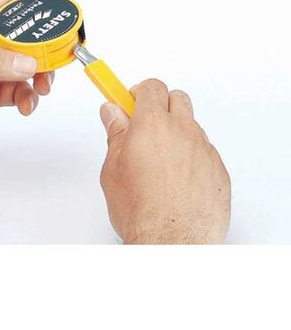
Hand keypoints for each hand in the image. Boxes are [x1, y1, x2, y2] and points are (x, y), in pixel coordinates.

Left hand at [0, 0, 69, 154]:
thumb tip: (27, 63)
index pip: (9, 2)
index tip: (63, 0)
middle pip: (24, 36)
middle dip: (45, 45)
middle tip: (62, 54)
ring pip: (26, 65)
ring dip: (41, 75)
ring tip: (43, 88)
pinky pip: (19, 91)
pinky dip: (28, 98)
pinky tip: (25, 106)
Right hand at [99, 79, 230, 243]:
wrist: (172, 242)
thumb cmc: (141, 209)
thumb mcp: (113, 167)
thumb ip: (116, 133)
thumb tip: (112, 112)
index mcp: (153, 125)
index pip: (151, 87)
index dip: (138, 92)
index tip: (128, 100)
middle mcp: (182, 131)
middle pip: (176, 98)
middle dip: (161, 105)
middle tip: (145, 126)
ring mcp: (204, 149)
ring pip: (191, 125)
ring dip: (176, 131)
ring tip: (159, 160)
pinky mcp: (218, 169)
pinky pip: (204, 150)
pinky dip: (190, 155)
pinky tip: (176, 179)